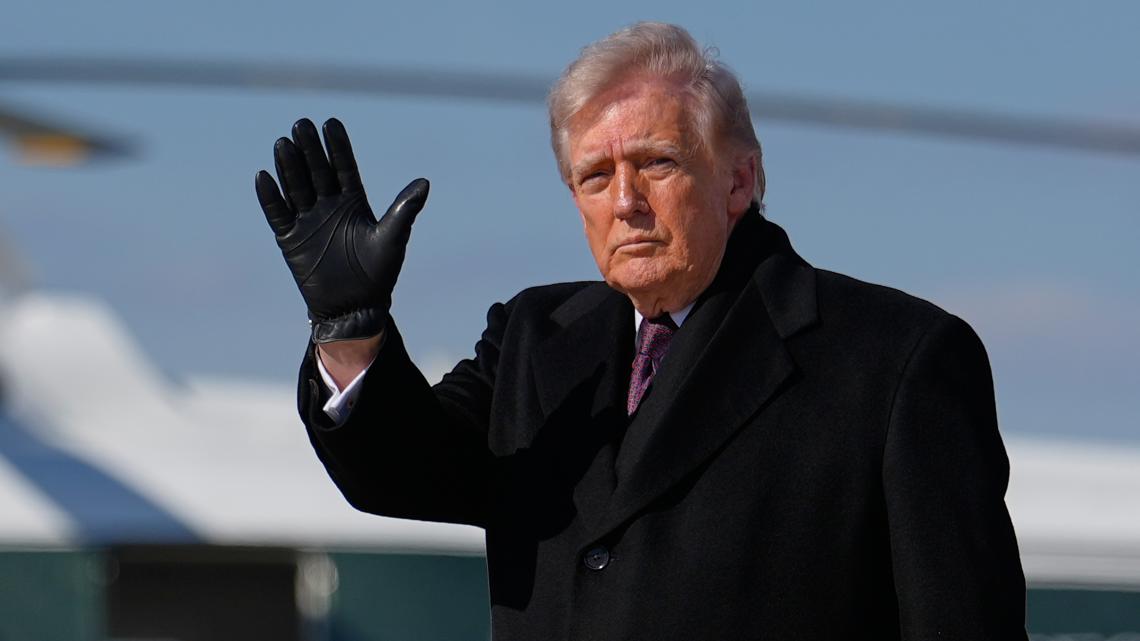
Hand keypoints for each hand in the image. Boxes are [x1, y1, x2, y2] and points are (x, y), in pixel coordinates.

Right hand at [255, 118, 427, 342]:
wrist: (355, 308)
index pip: (343, 167)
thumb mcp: (392, 239)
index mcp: (354, 201)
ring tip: (284, 143)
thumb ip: (404, 210)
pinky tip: (263, 177)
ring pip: (296, 187)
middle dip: (310, 148)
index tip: (331, 122)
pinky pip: (277, 214)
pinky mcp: (290, 239)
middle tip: (302, 124)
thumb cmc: (378, 274)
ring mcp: (308, 220)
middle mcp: (328, 205)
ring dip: (289, 166)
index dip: (337, 146)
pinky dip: (270, 197)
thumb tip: (424, 183)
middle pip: (316, 170)